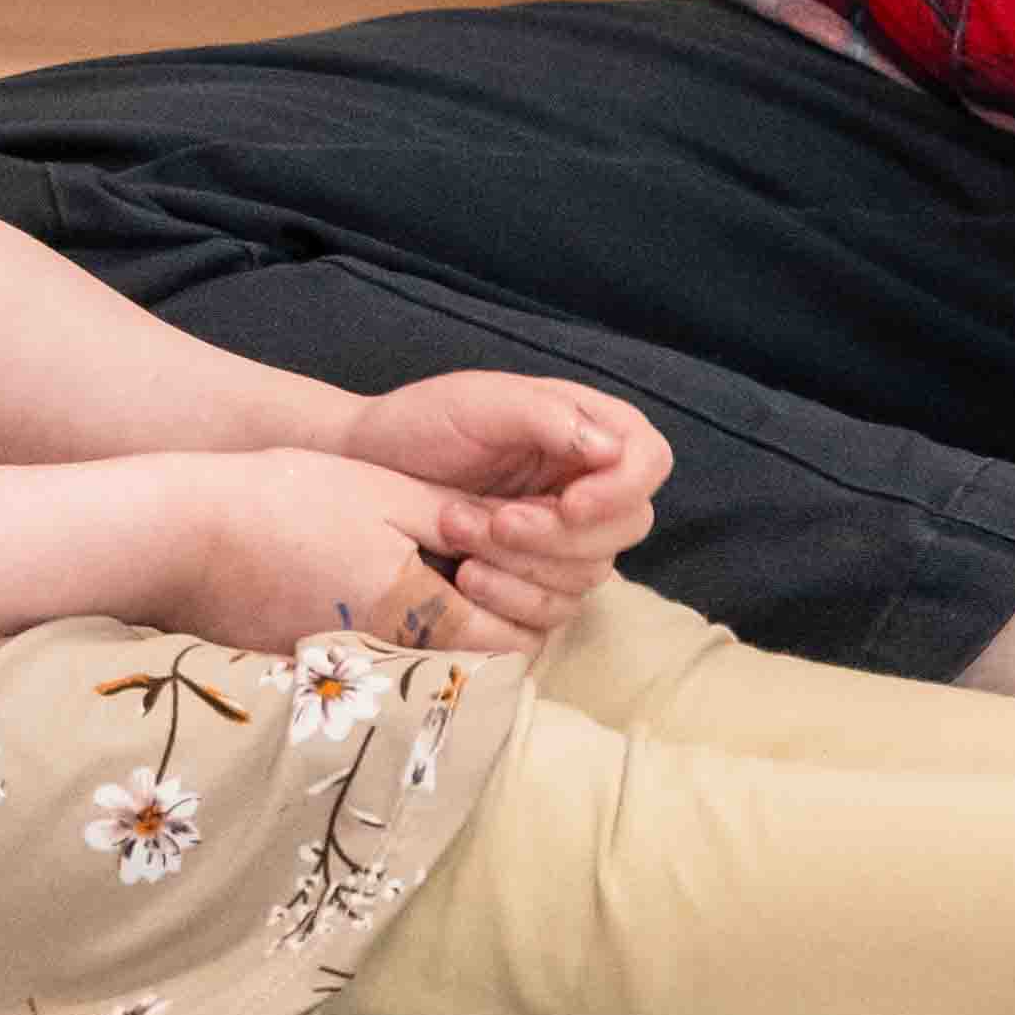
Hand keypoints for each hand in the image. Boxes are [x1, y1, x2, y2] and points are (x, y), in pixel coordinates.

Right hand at [157, 449, 539, 661]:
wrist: (184, 536)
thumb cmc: (285, 501)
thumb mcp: (387, 492)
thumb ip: (460, 519)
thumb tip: (518, 531)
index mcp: (420, 616)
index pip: (513, 644)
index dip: (530, 606)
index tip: (519, 567)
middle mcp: (393, 663)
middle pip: (476, 669)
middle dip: (496, 626)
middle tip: (486, 572)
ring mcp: (352, 677)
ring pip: (430, 672)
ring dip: (449, 637)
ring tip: (441, 578)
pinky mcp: (317, 676)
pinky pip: (383, 672)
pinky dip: (400, 642)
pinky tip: (387, 593)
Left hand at [331, 372, 665, 635]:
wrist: (364, 469)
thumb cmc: (421, 424)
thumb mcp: (481, 402)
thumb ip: (548, 416)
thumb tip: (612, 449)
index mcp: (588, 430)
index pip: (650, 462)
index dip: (621, 490)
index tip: (568, 503)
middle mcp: (588, 485)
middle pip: (626, 527)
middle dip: (556, 534)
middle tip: (492, 520)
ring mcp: (564, 540)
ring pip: (589, 575)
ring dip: (522, 564)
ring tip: (455, 531)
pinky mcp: (534, 584)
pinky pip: (553, 612)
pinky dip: (510, 599)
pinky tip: (464, 577)